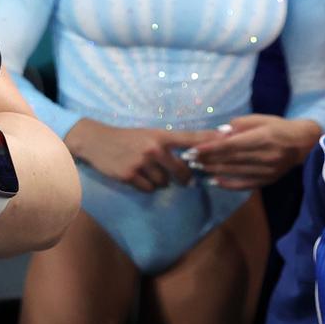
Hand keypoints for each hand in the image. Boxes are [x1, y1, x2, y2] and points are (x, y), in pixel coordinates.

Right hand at [63, 119, 216, 191]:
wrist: (95, 141)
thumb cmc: (126, 138)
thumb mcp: (148, 135)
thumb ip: (168, 145)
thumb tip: (191, 159)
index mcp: (160, 136)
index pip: (191, 138)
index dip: (211, 138)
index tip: (229, 137)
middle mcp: (154, 148)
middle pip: (181, 171)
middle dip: (182, 178)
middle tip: (182, 178)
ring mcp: (142, 162)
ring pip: (164, 183)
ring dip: (159, 181)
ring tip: (147, 171)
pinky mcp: (130, 175)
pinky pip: (149, 188)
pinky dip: (145, 186)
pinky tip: (136, 176)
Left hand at [186, 114, 320, 189]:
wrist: (305, 144)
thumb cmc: (280, 127)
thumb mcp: (262, 119)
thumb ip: (241, 124)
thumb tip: (220, 133)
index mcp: (262, 138)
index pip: (231, 145)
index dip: (210, 149)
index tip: (193, 150)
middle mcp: (264, 157)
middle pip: (229, 160)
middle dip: (207, 160)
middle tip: (188, 159)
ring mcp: (266, 171)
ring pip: (234, 172)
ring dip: (213, 170)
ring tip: (196, 168)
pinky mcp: (267, 180)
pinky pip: (244, 185)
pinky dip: (228, 184)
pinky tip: (214, 181)